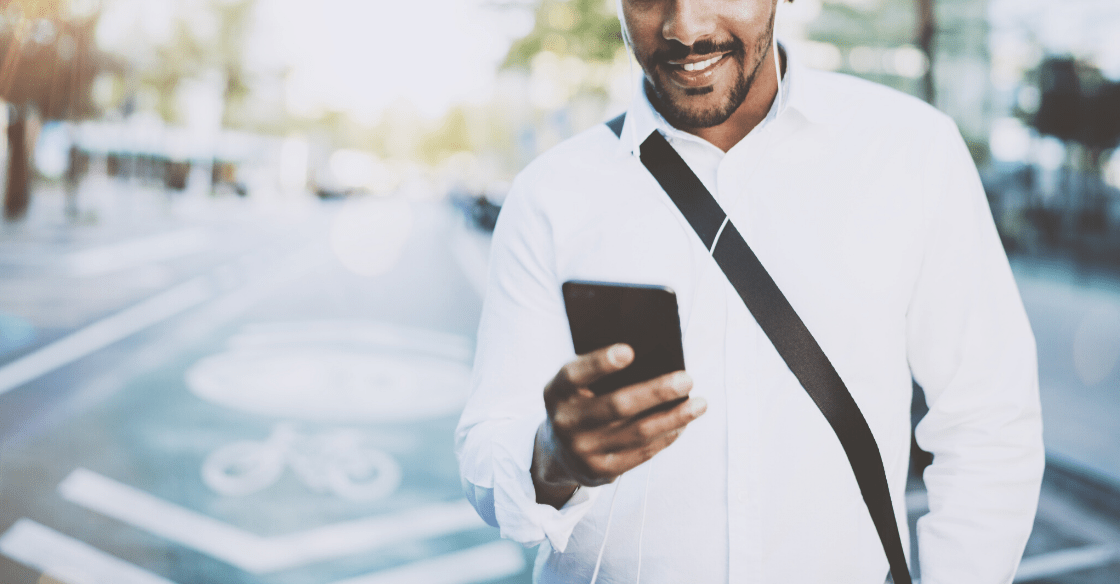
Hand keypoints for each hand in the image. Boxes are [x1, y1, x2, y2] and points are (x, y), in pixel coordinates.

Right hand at [532, 343, 706, 507]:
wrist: (559, 452)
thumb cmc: (579, 402)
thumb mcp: (575, 385)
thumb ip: (600, 373)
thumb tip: (656, 364)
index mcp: (556, 391)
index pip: (575, 374)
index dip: (600, 362)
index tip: (630, 350)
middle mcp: (565, 422)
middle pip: (617, 406)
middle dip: (657, 392)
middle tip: (687, 380)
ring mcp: (583, 451)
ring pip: (638, 433)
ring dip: (674, 418)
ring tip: (700, 403)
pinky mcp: (601, 471)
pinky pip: (642, 453)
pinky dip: (667, 436)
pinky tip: (683, 423)